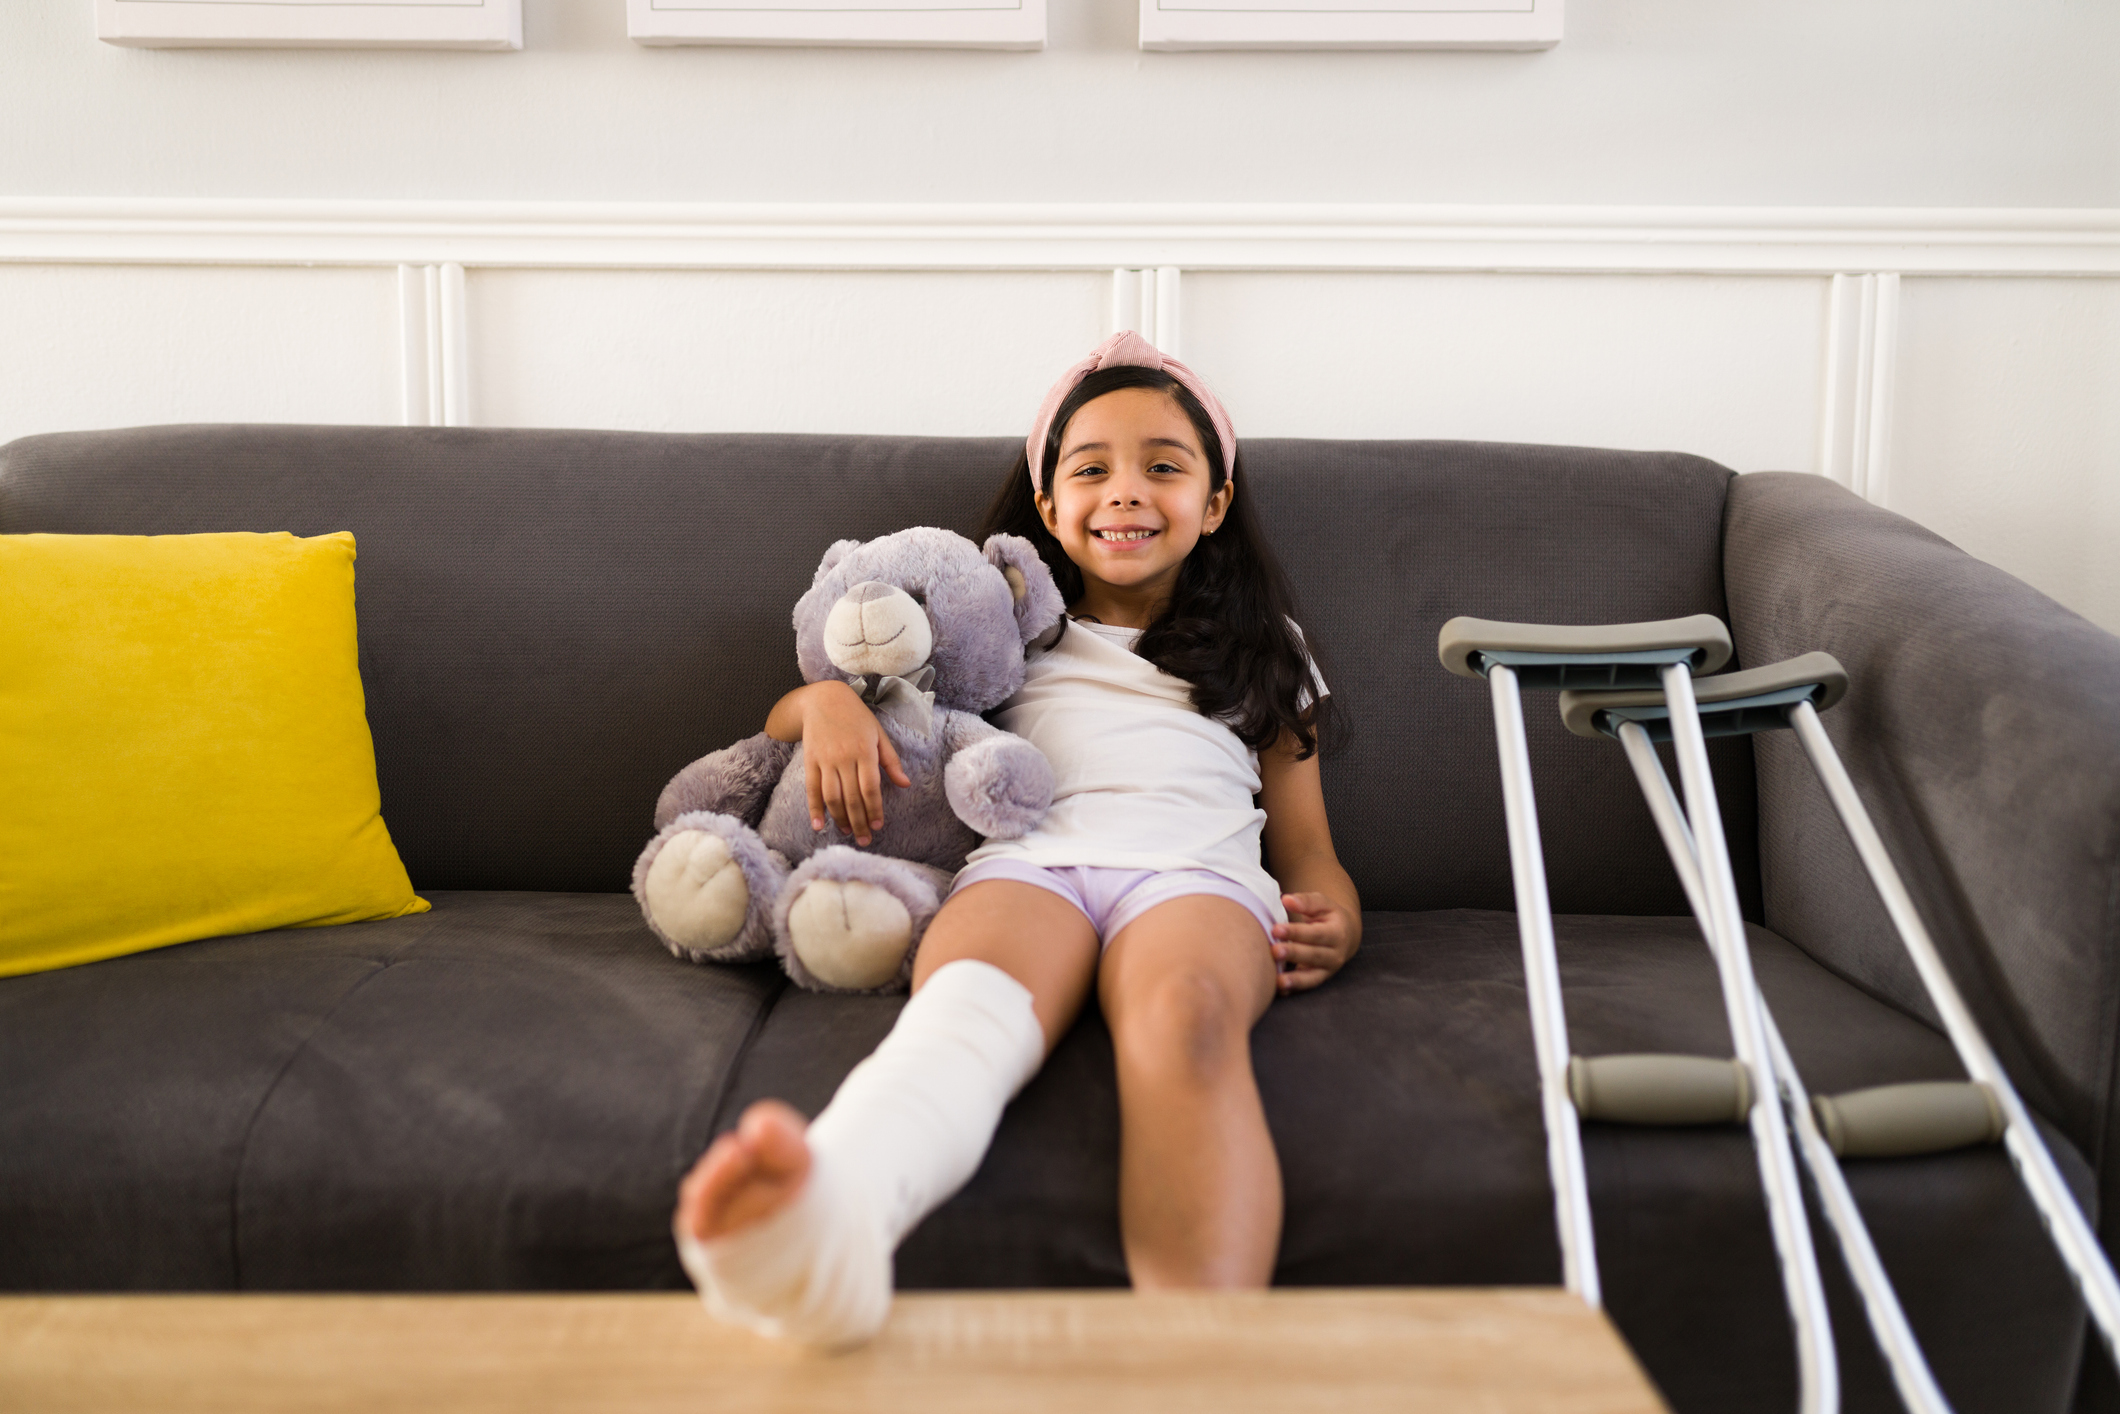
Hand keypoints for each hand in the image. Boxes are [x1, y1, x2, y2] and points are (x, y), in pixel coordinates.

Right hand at [800, 681, 909, 845]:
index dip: (874, 809)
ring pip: (833, 796)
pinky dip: (814, 808)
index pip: (870, 788)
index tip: (878, 826)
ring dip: (840, 818)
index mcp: (865, 751)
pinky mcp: (810, 761)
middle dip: (859, 821)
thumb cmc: (857, 717)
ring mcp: (825, 760)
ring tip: (848, 832)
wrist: (824, 699)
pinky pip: (812, 789)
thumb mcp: (878, 734)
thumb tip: (905, 785)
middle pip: (852, 797)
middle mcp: (844, 757)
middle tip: (865, 840)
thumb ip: (891, 761)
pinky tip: (818, 825)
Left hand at [1270, 892, 1357, 994]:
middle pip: (1313, 955)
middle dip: (1293, 954)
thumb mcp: (1322, 904)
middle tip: (1274, 950)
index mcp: (1338, 933)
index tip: (1276, 929)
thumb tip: (1286, 899)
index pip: (1315, 933)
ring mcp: (1328, 969)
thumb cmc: (1328, 916)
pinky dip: (1294, 988)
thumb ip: (1306, 901)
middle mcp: (1336, 954)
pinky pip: (1307, 986)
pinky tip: (1279, 989)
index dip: (1296, 932)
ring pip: (1312, 976)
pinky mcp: (1319, 979)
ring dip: (1295, 979)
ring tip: (1278, 980)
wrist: (1345, 935)